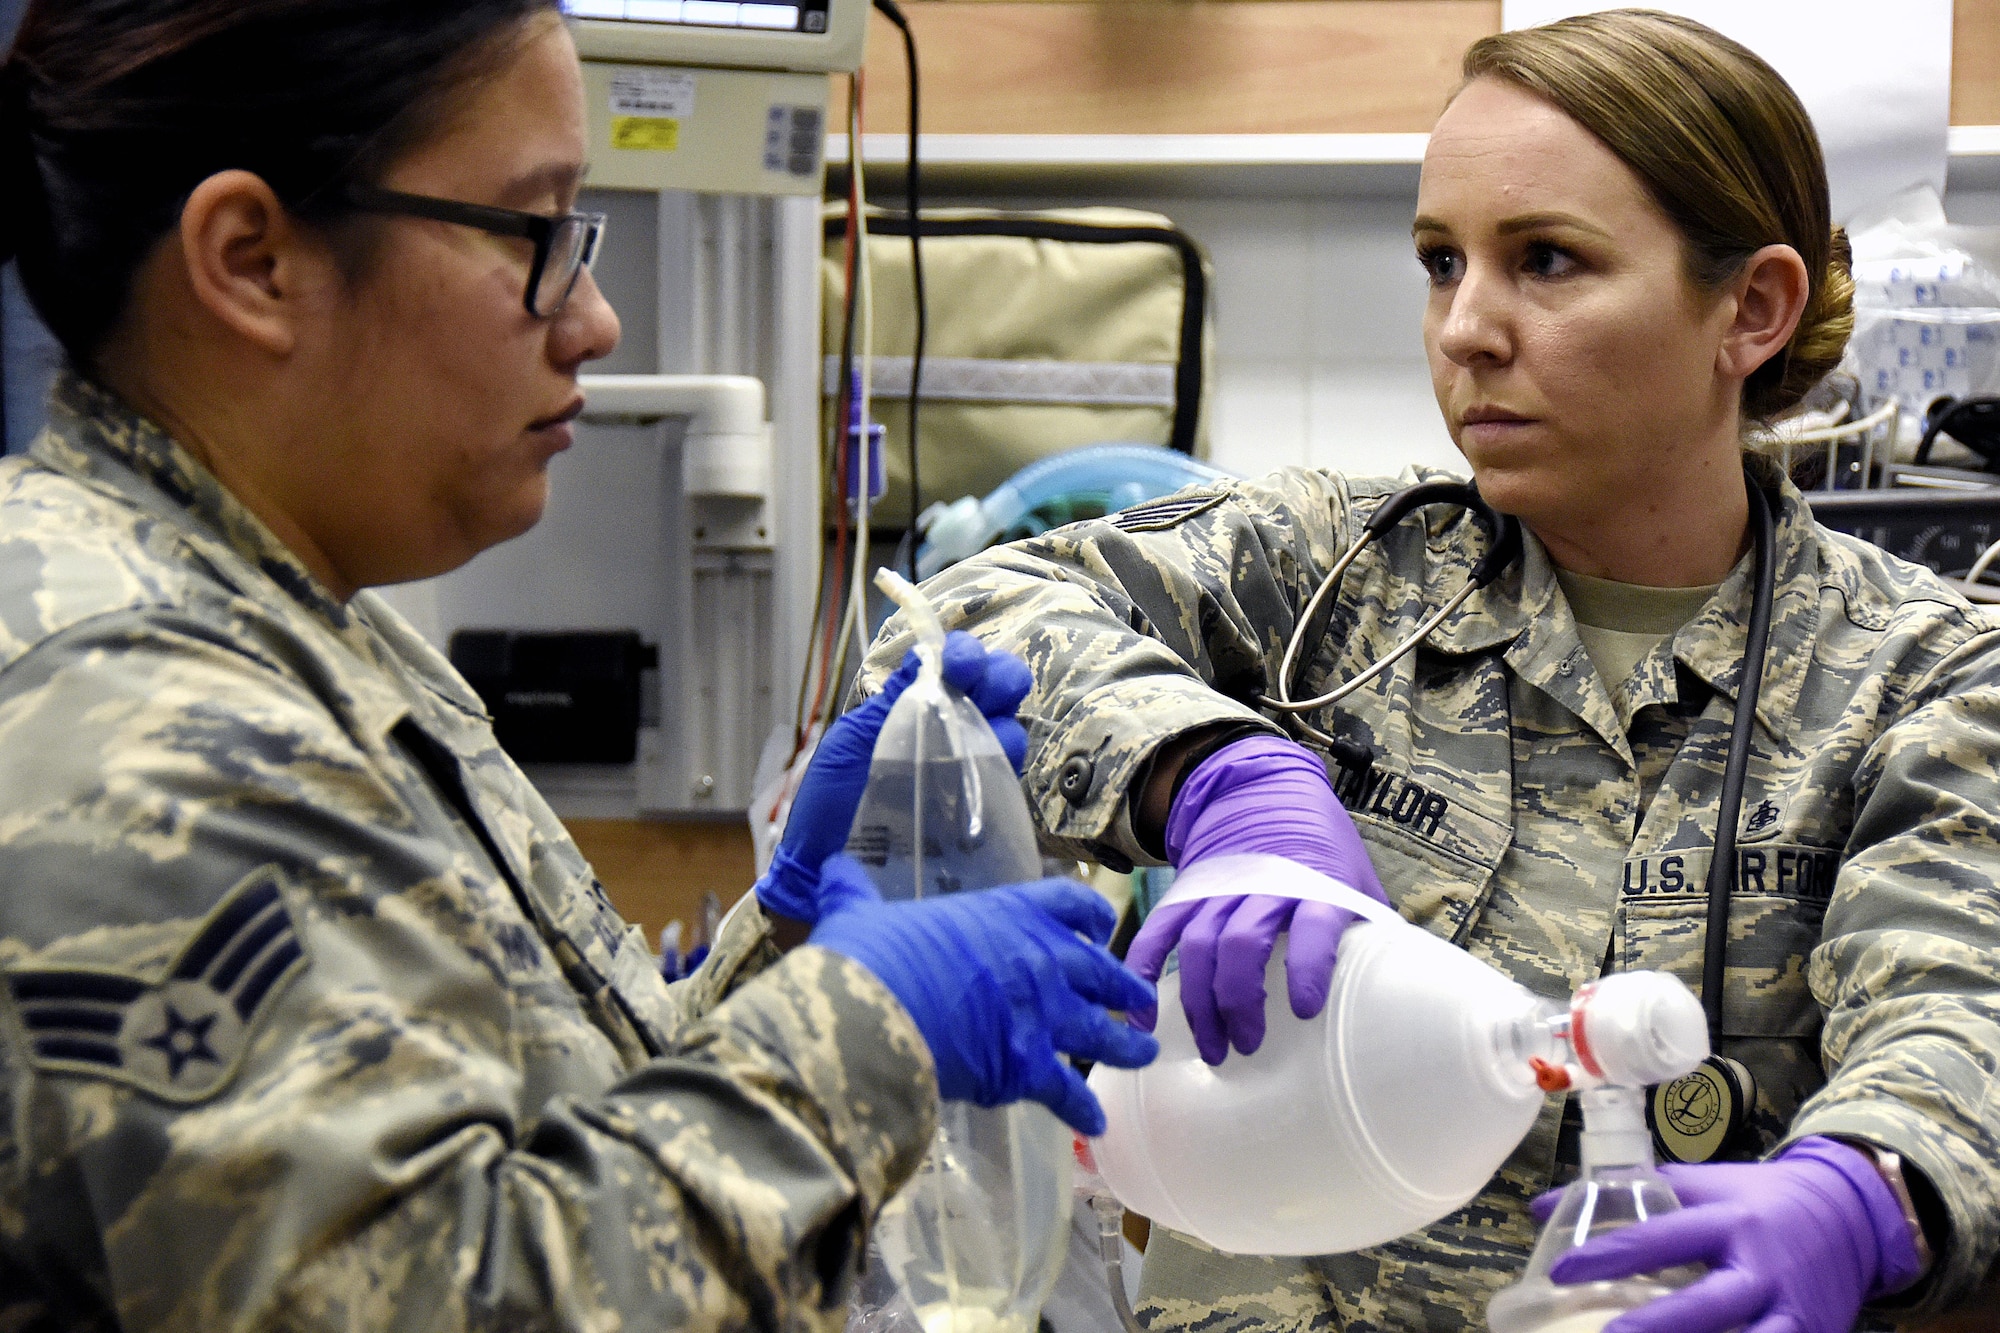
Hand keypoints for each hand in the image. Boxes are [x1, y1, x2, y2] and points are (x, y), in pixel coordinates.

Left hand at [756, 633, 1031, 924]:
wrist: (822, 873)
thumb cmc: (826, 806)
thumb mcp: (850, 745)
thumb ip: (889, 704)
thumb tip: (926, 655)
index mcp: (911, 710)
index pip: (953, 670)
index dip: (966, 656)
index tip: (961, 663)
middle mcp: (945, 735)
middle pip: (994, 692)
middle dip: (1000, 677)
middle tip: (986, 683)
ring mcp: (964, 773)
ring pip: (1007, 731)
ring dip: (1005, 721)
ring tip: (992, 729)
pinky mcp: (976, 812)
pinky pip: (1004, 779)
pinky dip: (1004, 763)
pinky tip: (994, 761)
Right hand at [807, 854, 1158, 1134]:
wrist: (874, 1013)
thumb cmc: (869, 956)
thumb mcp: (858, 913)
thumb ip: (853, 893)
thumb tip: (831, 870)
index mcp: (1005, 915)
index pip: (1066, 904)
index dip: (1088, 917)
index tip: (1101, 928)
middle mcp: (1038, 960)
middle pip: (1098, 972)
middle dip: (1123, 988)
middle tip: (1141, 1001)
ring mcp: (1041, 1015)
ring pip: (1101, 1032)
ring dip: (1125, 1046)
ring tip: (1144, 1054)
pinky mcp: (1029, 1068)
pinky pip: (1068, 1093)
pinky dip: (1083, 1111)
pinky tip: (1095, 1126)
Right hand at [1125, 735, 1386, 1063]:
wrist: (1264, 789)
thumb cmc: (1322, 847)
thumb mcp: (1356, 877)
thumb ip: (1370, 927)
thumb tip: (1407, 991)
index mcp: (1314, 882)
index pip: (1311, 925)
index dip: (1307, 966)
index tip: (1303, 1009)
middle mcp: (1261, 884)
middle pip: (1241, 944)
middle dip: (1239, 1001)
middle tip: (1246, 1046)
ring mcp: (1217, 887)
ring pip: (1198, 946)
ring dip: (1199, 1002)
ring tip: (1213, 1048)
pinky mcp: (1187, 891)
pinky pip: (1159, 931)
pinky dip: (1145, 969)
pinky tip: (1144, 1009)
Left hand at [1547, 1137, 1925, 1332]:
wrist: (1849, 1217)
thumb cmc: (1755, 1200)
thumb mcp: (1697, 1185)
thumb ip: (1625, 1194)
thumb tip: (1540, 1209)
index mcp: (1728, 1220)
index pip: (1663, 1238)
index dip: (1611, 1254)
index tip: (1561, 1271)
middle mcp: (1762, 1266)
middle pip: (1709, 1304)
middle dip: (1659, 1327)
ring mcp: (1792, 1310)